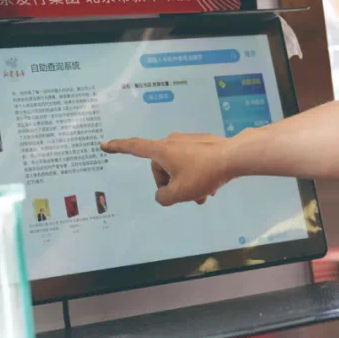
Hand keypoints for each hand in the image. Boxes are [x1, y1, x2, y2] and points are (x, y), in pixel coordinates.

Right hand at [101, 133, 233, 206]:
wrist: (234, 156)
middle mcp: (172, 141)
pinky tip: (210, 186)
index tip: (104, 144)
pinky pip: (191, 162)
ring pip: (179, 167)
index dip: (118, 147)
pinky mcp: (201, 143)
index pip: (134, 147)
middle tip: (188, 196)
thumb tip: (163, 194)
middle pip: (161, 168)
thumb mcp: (179, 193)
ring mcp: (188, 141)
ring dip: (187, 183)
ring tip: (202, 195)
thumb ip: (163, 197)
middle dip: (172, 184)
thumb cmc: (203, 173)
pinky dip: (196, 176)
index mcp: (161, 150)